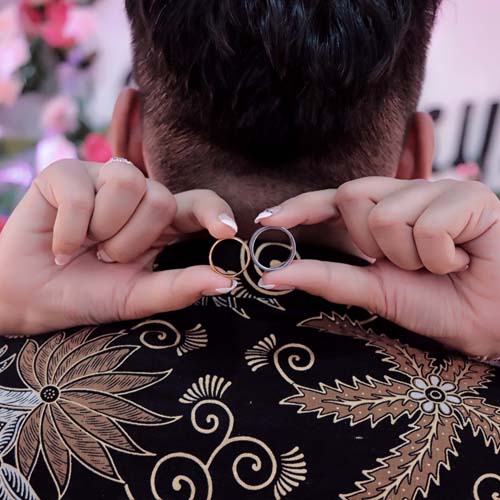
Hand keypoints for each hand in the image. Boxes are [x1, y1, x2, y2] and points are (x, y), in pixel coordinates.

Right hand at [0, 159, 237, 334]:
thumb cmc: (89, 294)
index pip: (199, 203)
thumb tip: (225, 282)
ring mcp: (101, 178)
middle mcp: (138, 195)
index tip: (224, 231)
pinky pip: (82, 193)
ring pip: (128, 184)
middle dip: (131, 241)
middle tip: (106, 257)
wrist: (32, 298)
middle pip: (161, 198)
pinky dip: (70, 230)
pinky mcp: (65, 172)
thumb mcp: (137, 297)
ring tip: (86, 245)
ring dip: (104, 230)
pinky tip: (61, 243)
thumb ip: (179, 288)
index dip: (213, 211)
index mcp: (161, 224)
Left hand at [257, 177, 499, 357]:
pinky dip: (441, 257)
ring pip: (387, 214)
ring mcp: (438, 188)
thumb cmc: (440, 304)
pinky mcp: (470, 195)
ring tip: (442, 265)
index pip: (333, 199)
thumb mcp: (375, 292)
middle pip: (351, 195)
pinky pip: (428, 226)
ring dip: (411, 257)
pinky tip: (463, 259)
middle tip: (409, 263)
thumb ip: (327, 278)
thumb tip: (272, 275)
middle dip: (372, 243)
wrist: (494, 322)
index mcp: (384, 213)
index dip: (300, 206)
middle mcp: (407, 193)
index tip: (265, 220)